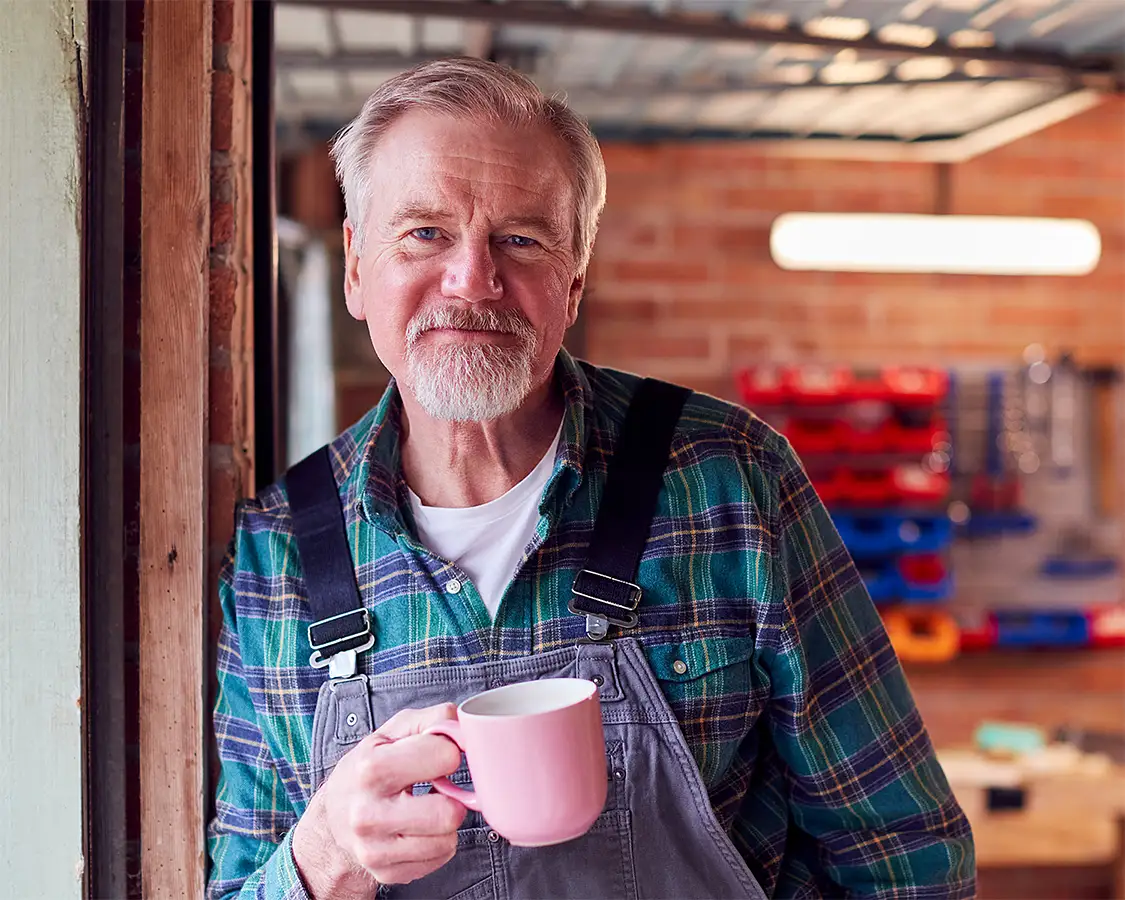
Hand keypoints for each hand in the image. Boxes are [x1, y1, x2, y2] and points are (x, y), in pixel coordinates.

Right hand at [292, 703, 466, 898]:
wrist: (334, 817)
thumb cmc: (368, 769)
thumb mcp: (391, 733)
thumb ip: (431, 719)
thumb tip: (465, 728)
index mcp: (371, 768)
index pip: (444, 756)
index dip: (448, 752)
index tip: (437, 755)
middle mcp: (368, 813)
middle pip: (448, 813)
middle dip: (452, 797)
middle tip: (438, 789)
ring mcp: (375, 848)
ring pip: (447, 840)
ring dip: (446, 822)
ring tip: (426, 809)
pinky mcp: (386, 872)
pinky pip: (440, 859)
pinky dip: (438, 843)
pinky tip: (419, 829)